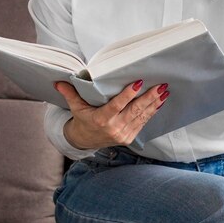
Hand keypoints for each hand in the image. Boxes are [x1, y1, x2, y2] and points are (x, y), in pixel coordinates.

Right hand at [54, 80, 169, 149]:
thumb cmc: (83, 120)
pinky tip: (160, 102)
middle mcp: (114, 128)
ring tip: (164, 92)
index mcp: (101, 119)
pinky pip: (143, 123)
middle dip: (149, 98)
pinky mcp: (129, 138)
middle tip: (160, 86)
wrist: (85, 141)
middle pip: (134, 110)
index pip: (117, 105)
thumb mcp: (76, 108)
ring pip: (142, 116)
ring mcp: (123, 134)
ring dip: (154, 104)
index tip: (138, 83)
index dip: (128, 95)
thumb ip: (70, 94)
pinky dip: (152, 112)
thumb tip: (59, 81)